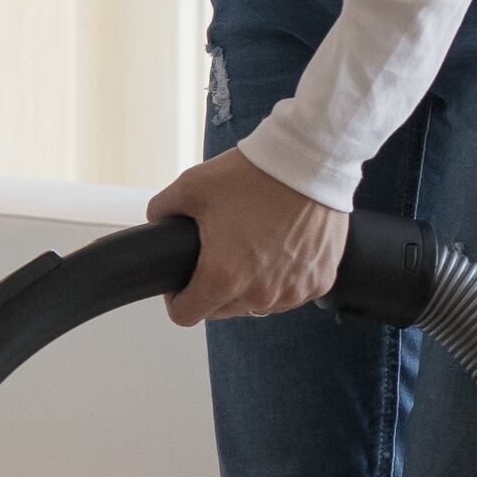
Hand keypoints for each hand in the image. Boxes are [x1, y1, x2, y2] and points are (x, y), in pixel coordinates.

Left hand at [144, 146, 349, 325]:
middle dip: (214, 288)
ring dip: (250, 286)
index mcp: (222, 278)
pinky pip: (291, 292)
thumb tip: (157, 222)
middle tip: (220, 251)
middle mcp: (260, 294)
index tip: (181, 283)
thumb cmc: (254, 174)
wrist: (310, 162)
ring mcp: (294, 292)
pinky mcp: (320, 282)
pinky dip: (283, 277)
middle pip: (222, 310)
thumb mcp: (189, 186)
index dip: (176, 299)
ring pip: (258, 304)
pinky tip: (281, 248)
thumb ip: (162, 210)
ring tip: (252, 247)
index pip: (185, 315)